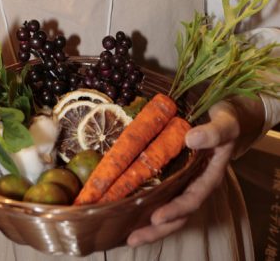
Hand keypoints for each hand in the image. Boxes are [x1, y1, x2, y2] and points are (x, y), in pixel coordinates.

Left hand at [126, 101, 240, 246]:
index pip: (192, 199)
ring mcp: (186, 180)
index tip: (157, 217)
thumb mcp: (225, 124)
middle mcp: (197, 183)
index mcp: (210, 176)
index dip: (175, 210)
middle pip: (179, 213)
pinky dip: (148, 203)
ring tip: (128, 235)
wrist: (228, 117)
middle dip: (158, 229)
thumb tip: (191, 139)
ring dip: (150, 223)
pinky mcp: (175, 173)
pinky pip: (162, 192)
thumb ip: (213, 132)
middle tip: (133, 239)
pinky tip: (130, 209)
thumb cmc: (228, 121)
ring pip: (169, 207)